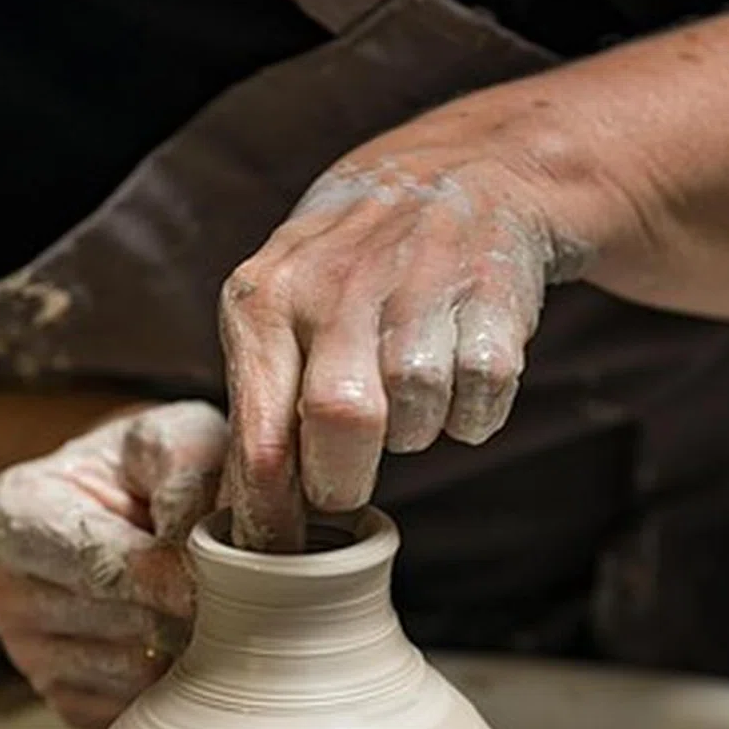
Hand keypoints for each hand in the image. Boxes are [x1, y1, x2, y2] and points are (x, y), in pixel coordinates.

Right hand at [0, 401, 227, 728]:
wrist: (120, 505)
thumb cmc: (145, 466)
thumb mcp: (167, 437)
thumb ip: (187, 475)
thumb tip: (202, 550)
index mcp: (10, 516)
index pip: (97, 563)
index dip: (168, 574)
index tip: (222, 573)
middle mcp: (1, 594)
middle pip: (120, 623)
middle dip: (189, 608)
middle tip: (244, 590)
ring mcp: (28, 656)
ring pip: (133, 675)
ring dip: (188, 647)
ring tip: (212, 605)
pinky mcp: (63, 700)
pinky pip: (133, 708)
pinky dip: (173, 682)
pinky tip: (186, 638)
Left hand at [220, 123, 574, 550]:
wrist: (459, 170)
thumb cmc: (350, 271)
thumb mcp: (282, 308)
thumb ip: (260, 405)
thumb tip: (237, 522)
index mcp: (262, 297)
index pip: (260, 435)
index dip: (271, 514)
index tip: (278, 558)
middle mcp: (332, 284)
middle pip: (341, 425)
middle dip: (346, 481)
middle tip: (349, 488)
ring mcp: (416, 283)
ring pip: (415, 417)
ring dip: (415, 434)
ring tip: (407, 397)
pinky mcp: (491, 291)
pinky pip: (480, 399)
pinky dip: (473, 411)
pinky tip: (459, 373)